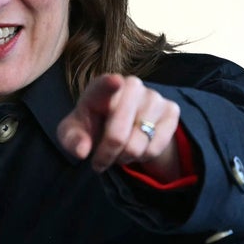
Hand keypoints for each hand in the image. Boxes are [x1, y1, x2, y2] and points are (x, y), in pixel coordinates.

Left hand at [57, 73, 180, 176]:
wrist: (120, 125)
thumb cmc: (92, 125)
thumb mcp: (74, 132)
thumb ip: (72, 140)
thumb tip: (82, 151)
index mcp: (102, 86)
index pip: (106, 84)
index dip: (110, 84)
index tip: (115, 82)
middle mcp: (131, 85)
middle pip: (117, 135)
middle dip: (106, 155)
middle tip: (100, 161)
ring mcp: (154, 96)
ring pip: (138, 145)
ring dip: (125, 157)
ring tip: (119, 150)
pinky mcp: (171, 110)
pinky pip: (156, 147)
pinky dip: (144, 156)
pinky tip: (137, 147)